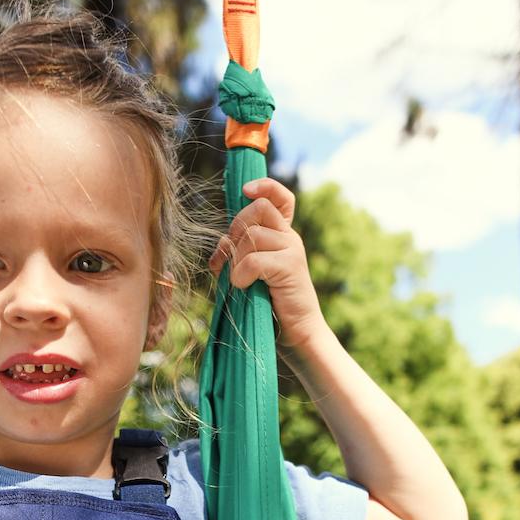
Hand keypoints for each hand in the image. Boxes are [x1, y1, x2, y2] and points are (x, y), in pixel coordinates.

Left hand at [207, 176, 321, 350]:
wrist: (297, 333)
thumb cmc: (270, 305)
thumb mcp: (251, 273)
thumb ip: (238, 253)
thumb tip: (221, 243)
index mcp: (282, 235)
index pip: (279, 197)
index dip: (264, 186)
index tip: (246, 190)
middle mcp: (290, 237)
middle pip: (258, 208)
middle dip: (236, 228)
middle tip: (232, 255)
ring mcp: (292, 250)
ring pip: (252, 235)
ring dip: (236, 258)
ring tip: (240, 279)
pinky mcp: (290, 267)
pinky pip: (253, 260)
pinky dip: (241, 275)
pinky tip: (244, 287)